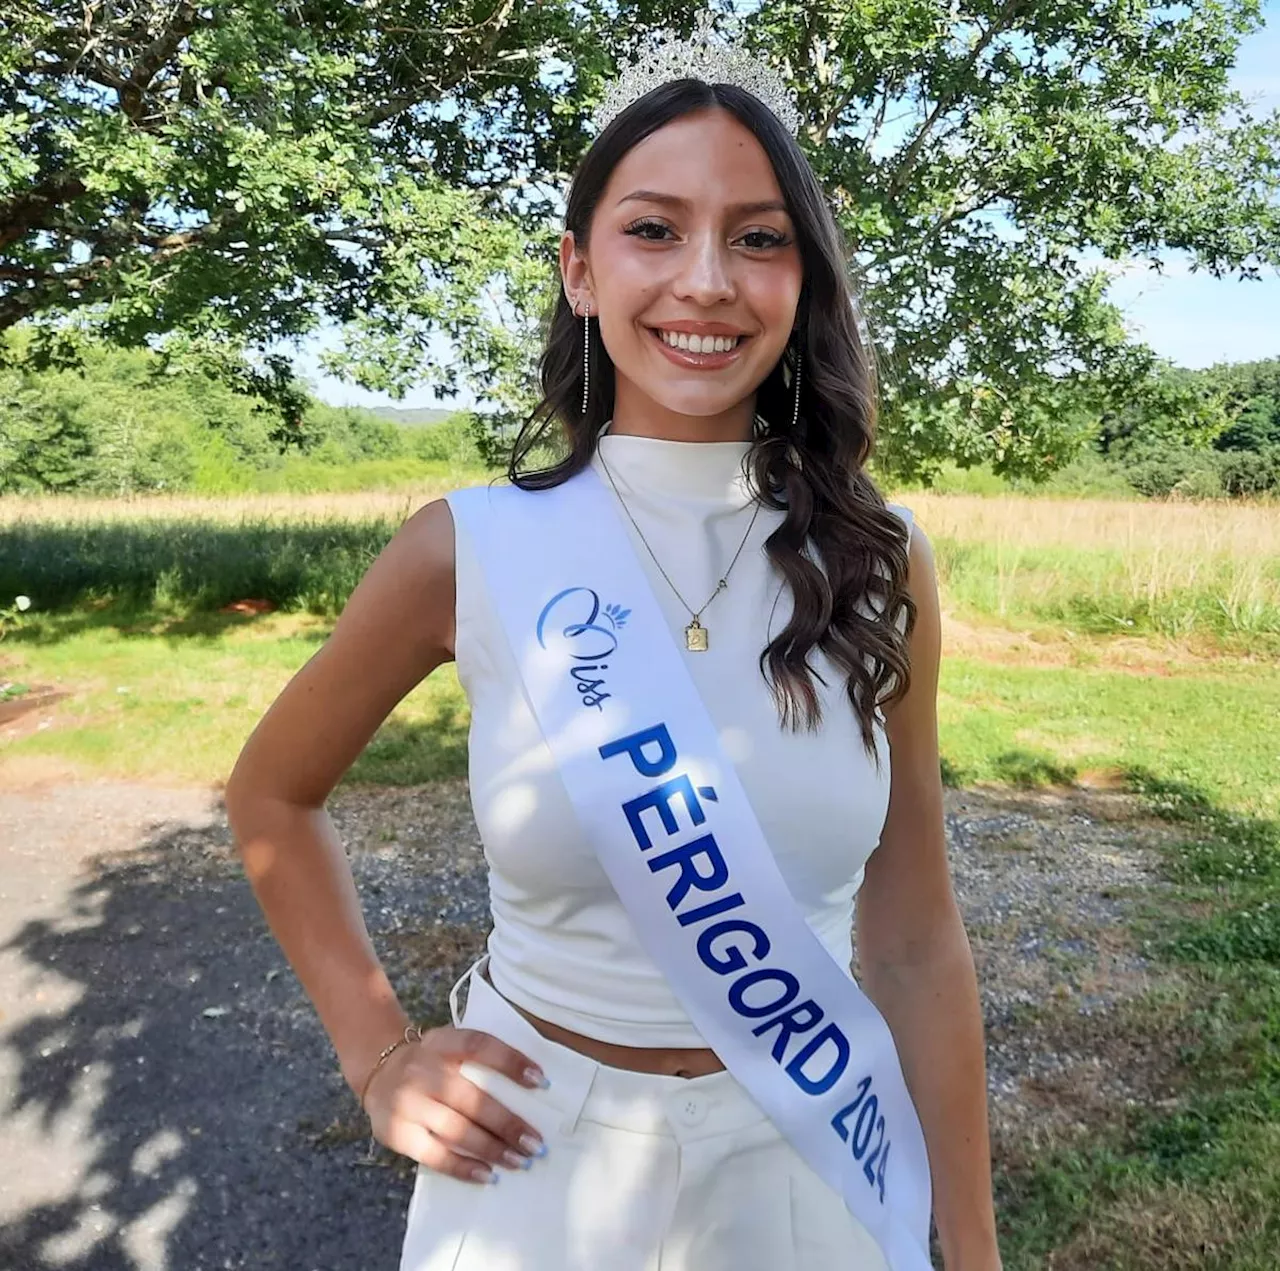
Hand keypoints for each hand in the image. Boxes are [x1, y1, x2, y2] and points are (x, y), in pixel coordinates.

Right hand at [363, 1024, 549, 1183]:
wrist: (379, 1069)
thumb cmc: (430, 1062)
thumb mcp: (449, 1045)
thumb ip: (479, 1060)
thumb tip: (532, 1087)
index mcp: (441, 1042)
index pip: (479, 1045)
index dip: (511, 1061)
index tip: (542, 1082)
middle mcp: (422, 1070)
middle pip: (471, 1098)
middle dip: (508, 1124)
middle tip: (536, 1143)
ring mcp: (407, 1103)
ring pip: (457, 1130)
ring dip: (493, 1149)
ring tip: (520, 1161)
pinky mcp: (397, 1133)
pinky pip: (435, 1155)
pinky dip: (463, 1168)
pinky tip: (488, 1175)